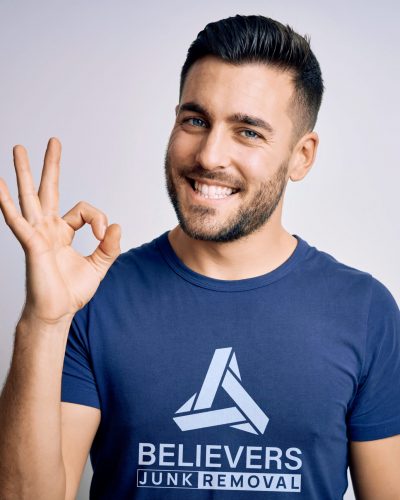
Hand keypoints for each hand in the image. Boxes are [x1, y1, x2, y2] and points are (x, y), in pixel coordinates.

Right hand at [0, 137, 120, 324]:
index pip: (84, 210)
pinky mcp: (30, 243)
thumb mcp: (99, 265)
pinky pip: (16, 219)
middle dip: (50, 165)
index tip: (104, 235)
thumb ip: (109, 246)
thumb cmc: (72, 291)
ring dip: (23, 172)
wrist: (58, 312)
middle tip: (54, 141)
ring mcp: (37, 234)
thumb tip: (117, 224)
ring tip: (18, 148)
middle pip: (48, 189)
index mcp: (63, 231)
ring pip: (29, 196)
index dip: (98, 219)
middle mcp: (48, 228)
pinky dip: (6, 201)